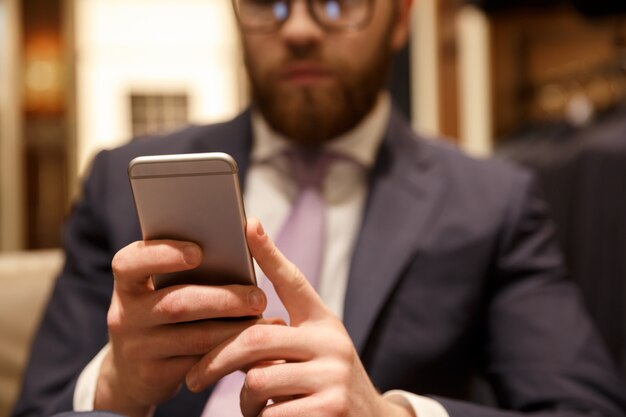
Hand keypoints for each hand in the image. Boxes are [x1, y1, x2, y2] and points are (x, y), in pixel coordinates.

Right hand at [96, 240, 267, 416]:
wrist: (132, 370)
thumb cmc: (161, 312)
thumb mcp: (159, 289)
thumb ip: (186, 269)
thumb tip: (241, 244)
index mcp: (127, 282)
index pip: (130, 263)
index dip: (163, 255)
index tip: (198, 252)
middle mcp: (125, 315)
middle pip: (175, 304)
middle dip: (222, 299)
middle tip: (258, 297)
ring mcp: (138, 348)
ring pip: (194, 337)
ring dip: (233, 329)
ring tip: (264, 320)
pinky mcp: (155, 376)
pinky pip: (200, 364)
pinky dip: (230, 352)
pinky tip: (252, 345)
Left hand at [186, 219, 412, 416]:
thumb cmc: (329, 383)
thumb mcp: (315, 351)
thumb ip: (283, 335)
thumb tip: (234, 318)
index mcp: (324, 323)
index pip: (293, 282)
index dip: (269, 253)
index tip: (248, 225)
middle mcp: (332, 344)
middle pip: (256, 339)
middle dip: (216, 360)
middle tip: (194, 378)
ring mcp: (334, 378)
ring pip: (257, 381)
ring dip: (244, 400)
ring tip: (252, 406)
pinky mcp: (330, 412)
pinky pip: (270, 415)